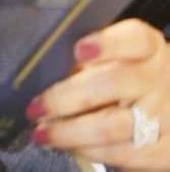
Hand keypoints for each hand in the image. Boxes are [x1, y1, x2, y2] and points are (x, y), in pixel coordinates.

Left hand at [26, 18, 169, 168]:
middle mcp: (158, 79)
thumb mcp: (124, 55)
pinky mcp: (165, 150)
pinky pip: (124, 154)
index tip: (79, 49)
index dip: (107, 43)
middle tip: (36, 107)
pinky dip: (91, 152)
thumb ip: (94, 58)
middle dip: (67, 96)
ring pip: (113, 126)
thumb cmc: (137, 74)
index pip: (134, 39)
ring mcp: (164, 116)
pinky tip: (70, 146)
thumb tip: (51, 69)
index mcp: (148, 48)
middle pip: (114, 83)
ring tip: (42, 133)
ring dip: (70, 132)